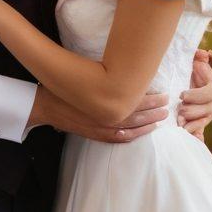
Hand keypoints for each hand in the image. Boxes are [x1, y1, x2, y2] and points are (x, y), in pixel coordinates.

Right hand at [32, 88, 169, 142]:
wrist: (45, 104)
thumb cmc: (65, 87)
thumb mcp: (85, 77)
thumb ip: (104, 78)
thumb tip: (125, 72)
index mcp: (103, 101)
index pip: (133, 101)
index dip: (150, 99)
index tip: (163, 94)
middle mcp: (104, 117)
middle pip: (135, 115)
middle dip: (153, 111)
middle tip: (167, 105)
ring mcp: (100, 128)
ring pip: (130, 129)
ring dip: (148, 125)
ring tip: (161, 119)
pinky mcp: (95, 135)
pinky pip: (118, 139)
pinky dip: (133, 136)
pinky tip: (144, 133)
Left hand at [177, 51, 211, 136]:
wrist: (190, 84)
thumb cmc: (192, 72)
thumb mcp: (195, 63)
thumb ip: (199, 58)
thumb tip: (203, 53)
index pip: (208, 93)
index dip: (196, 95)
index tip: (181, 95)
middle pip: (205, 110)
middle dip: (191, 110)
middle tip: (179, 109)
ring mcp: (207, 114)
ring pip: (201, 121)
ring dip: (190, 123)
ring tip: (179, 122)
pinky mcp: (201, 123)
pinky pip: (200, 131)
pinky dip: (196, 136)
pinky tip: (191, 139)